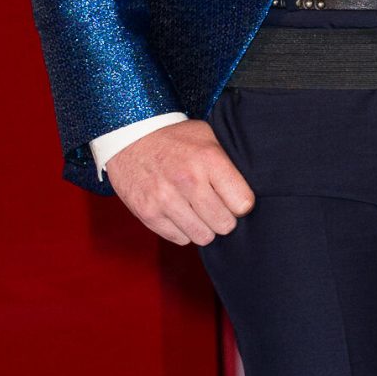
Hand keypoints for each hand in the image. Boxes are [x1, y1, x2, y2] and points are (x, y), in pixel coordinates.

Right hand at [107, 118, 255, 246]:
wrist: (128, 136)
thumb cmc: (174, 139)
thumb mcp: (207, 138)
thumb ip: (227, 165)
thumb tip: (248, 198)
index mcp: (208, 159)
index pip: (243, 204)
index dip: (240, 203)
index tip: (232, 197)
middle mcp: (187, 180)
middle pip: (225, 225)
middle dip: (223, 218)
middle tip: (213, 206)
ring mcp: (165, 199)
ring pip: (203, 237)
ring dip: (203, 226)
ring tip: (195, 210)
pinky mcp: (148, 213)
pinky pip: (180, 239)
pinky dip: (182, 230)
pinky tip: (177, 212)